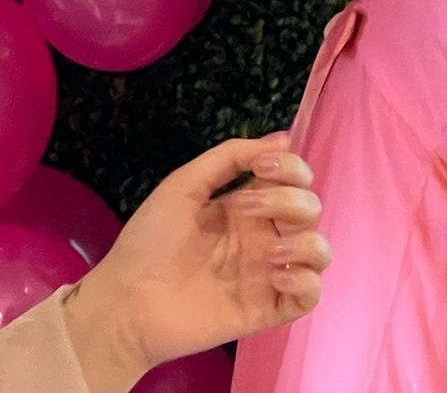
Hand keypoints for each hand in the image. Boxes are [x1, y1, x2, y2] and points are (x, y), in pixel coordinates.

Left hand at [64, 136, 329, 392]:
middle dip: (287, 200)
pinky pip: (309, 297)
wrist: (127, 300)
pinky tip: (277, 277)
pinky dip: (306, 283)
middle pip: (309, 209)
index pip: (294, 179)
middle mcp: (263, 236)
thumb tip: (282, 137)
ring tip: (270, 252)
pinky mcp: (264, 310)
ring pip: (319, 252)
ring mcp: (266, 273)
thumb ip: (229, 157)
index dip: (290, 167)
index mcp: (247, 206)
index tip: (261, 167)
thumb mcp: (184, 185)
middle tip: (244, 208)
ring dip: (304, 243)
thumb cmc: (149, 240)